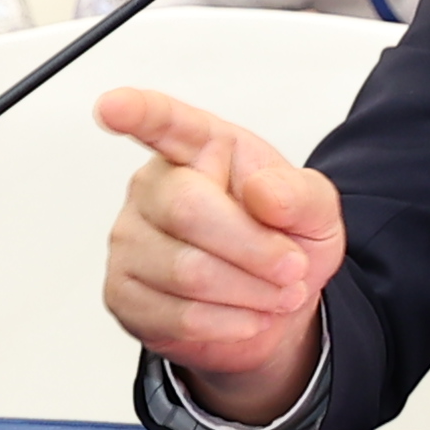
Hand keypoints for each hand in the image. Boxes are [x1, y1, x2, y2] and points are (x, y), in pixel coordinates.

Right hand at [96, 88, 343, 425]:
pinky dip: (229, 324)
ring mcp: (130, 240)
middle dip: (255, 249)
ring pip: (187, 271)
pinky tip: (246, 316)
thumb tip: (264, 191)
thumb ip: (300, 194)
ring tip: (276, 294)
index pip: (163, 122)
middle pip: (189, 210)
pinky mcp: (123, 293)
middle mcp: (154, 187)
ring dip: (250, 292)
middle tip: (292, 267)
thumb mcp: (316, 212)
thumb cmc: (285, 242)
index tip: (113, 106)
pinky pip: (177, 315)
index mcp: (200, 148)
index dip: (136, 112)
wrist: (273, 307)